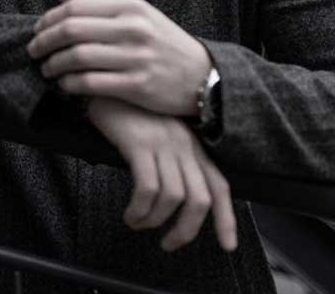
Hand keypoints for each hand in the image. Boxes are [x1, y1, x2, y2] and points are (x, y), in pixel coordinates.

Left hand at [28, 0, 211, 115]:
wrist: (204, 76)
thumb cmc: (164, 43)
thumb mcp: (138, 15)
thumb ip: (99, 3)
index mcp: (131, 6)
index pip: (76, 8)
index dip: (49, 19)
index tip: (37, 30)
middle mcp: (133, 28)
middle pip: (71, 30)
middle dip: (44, 41)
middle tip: (33, 51)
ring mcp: (136, 57)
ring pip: (77, 57)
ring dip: (53, 65)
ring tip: (46, 69)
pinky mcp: (137, 85)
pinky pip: (91, 83)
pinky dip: (70, 84)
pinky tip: (65, 86)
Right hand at [86, 96, 236, 252]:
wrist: (106, 88)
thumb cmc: (129, 116)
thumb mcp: (161, 137)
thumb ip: (173, 162)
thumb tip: (176, 203)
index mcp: (192, 146)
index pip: (219, 186)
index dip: (226, 218)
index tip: (227, 245)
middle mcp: (184, 145)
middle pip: (199, 199)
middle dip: (185, 230)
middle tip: (168, 244)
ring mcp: (163, 143)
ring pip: (173, 198)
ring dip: (154, 220)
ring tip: (137, 222)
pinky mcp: (140, 144)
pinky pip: (147, 188)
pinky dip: (139, 209)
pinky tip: (130, 213)